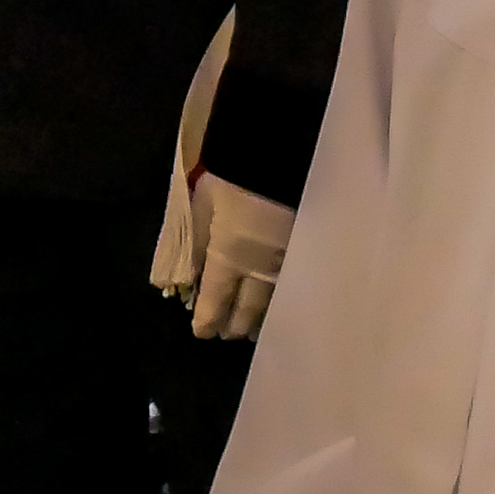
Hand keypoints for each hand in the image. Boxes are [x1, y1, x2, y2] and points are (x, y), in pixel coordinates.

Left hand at [189, 176, 294, 339]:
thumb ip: (195, 242)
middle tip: (227, 336)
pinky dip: (281, 301)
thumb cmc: (232, 177)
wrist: (279, 157)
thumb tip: (188, 275)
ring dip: (260, 320)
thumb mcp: (201, 205)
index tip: (202, 333)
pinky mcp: (306, 251)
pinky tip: (280, 305)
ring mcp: (287, 262)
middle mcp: (260, 268)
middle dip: (236, 324)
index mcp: (230, 256)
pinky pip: (291, 287)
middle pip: (249, 307)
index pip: (218, 298)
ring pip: (273, 302)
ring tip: (252, 332)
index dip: (209, 319)